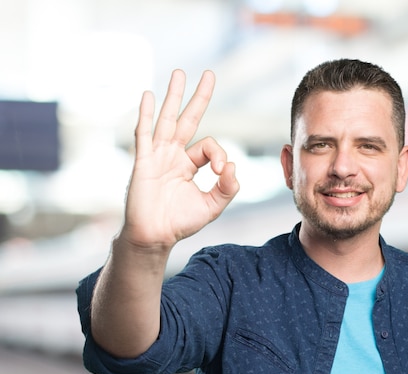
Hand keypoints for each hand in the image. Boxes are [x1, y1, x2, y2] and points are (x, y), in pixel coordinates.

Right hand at [122, 69, 239, 249]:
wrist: (155, 236)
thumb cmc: (180, 222)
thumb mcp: (211, 206)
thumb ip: (227, 188)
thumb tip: (233, 166)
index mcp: (189, 165)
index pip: (209, 147)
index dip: (220, 155)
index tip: (222, 172)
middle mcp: (173, 156)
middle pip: (188, 120)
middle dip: (198, 98)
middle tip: (210, 74)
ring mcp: (157, 156)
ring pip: (167, 120)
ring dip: (173, 96)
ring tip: (180, 73)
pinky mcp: (144, 162)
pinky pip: (144, 134)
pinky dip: (147, 115)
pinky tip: (149, 96)